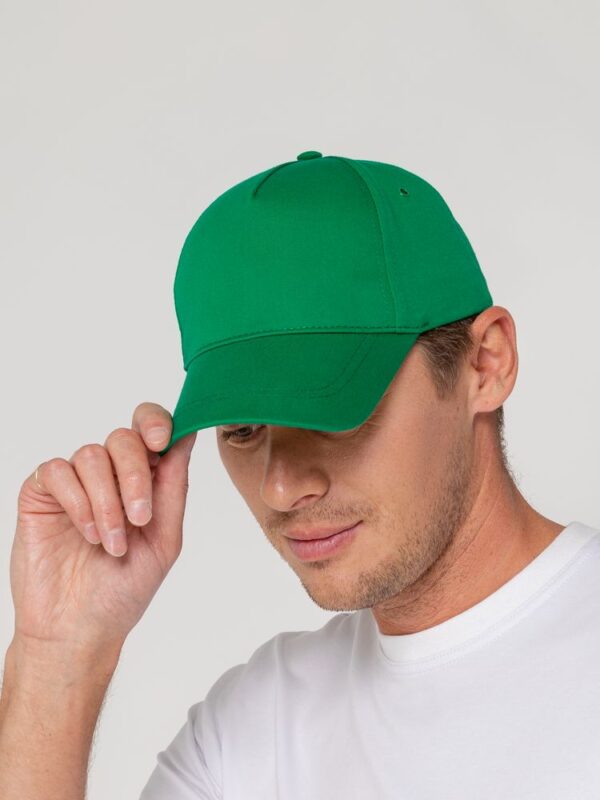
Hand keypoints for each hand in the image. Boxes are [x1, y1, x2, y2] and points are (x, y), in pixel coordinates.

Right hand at [9, 403, 196, 653]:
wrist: (79, 629)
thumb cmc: (123, 589)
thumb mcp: (165, 540)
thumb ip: (174, 487)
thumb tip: (188, 436)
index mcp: (144, 479)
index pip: (150, 428)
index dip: (157, 422)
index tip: (162, 440)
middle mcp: (109, 474)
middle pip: (124, 438)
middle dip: (136, 475)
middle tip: (140, 517)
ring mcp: (75, 482)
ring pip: (91, 455)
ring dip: (107, 501)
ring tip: (112, 542)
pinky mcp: (41, 493)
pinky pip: (57, 471)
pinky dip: (77, 501)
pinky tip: (85, 533)